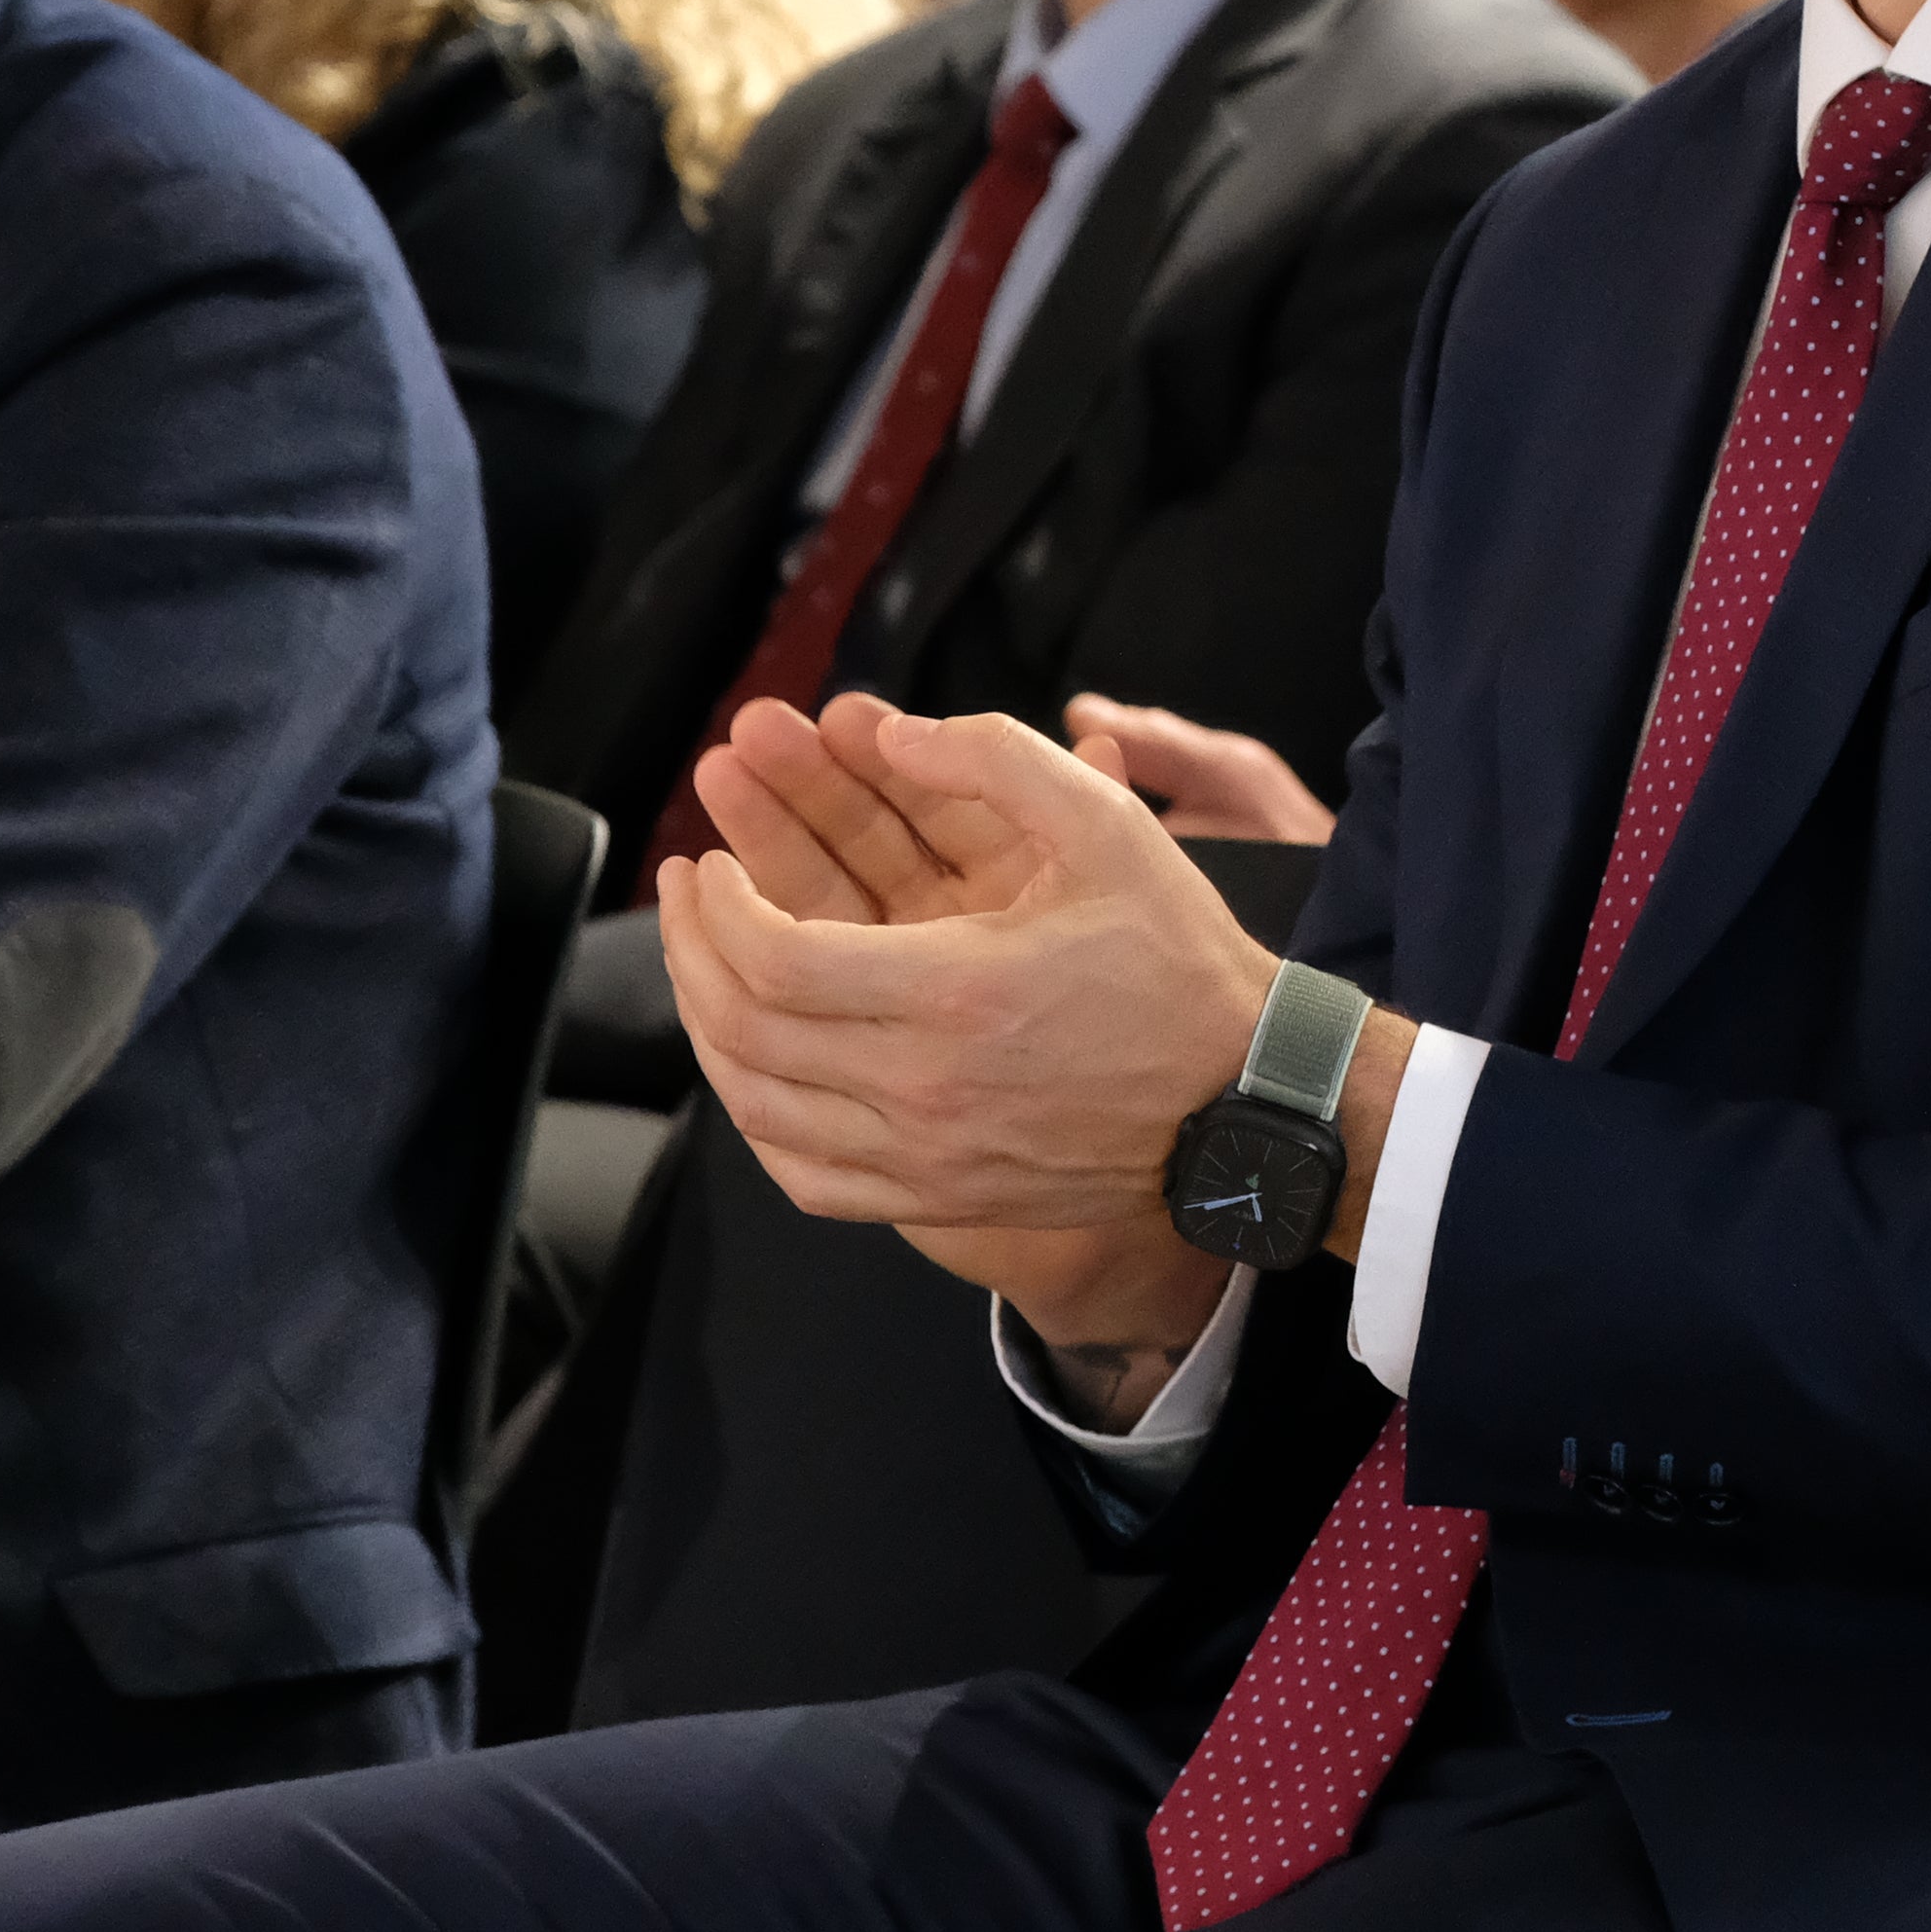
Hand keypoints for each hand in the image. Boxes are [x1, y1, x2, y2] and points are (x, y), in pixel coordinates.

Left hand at [657, 703, 1333, 1359]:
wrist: (1244, 1100)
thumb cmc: (1177, 962)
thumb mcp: (1109, 826)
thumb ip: (994, 759)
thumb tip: (890, 734)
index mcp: (956, 993)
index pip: (773, 959)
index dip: (716, 906)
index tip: (710, 860)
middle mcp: (925, 1089)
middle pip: (745, 1030)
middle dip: (691, 950)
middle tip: (686, 892)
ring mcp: (926, 1157)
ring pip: (757, 1106)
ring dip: (707, 1026)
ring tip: (702, 963)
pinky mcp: (937, 1197)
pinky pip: (803, 1174)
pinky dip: (755, 1117)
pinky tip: (748, 1064)